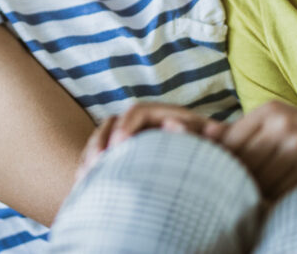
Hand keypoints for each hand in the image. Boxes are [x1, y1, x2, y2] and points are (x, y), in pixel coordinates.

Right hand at [76, 102, 224, 181]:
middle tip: (96, 164)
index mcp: (164, 115)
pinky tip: (83, 184)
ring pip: (101, 140)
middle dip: (101, 143)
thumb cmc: (213, 155)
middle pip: (113, 124)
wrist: (208, 167)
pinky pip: (98, 157)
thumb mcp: (212, 145)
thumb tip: (201, 127)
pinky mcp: (121, 155)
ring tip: (85, 177)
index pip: (137, 112)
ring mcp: (130, 139)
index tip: (120, 143)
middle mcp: (143, 124)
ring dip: (91, 156)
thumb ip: (204, 136)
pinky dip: (89, 168)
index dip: (126, 125)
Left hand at [214, 101, 296, 198]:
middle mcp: (283, 123)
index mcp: (270, 110)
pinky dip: (280, 201)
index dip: (225, 165)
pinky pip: (282, 194)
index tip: (228, 177)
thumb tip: (205, 134)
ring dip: (261, 194)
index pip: (229, 143)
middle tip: (246, 191)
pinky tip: (288, 199)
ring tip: (272, 193)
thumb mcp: (281, 127)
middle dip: (242, 181)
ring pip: (261, 181)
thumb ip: (243, 133)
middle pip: (243, 163)